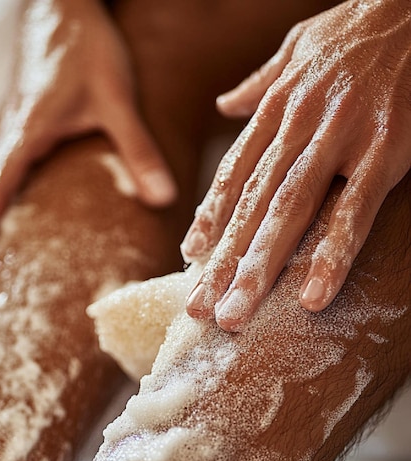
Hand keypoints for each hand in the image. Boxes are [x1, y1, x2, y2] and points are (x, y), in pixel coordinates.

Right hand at [0, 0, 175, 268]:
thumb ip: (138, 150)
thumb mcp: (117, 99)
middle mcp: (11, 137)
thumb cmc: (87, 47)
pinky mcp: (21, 127)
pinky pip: (0, 170)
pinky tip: (1, 212)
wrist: (63, 6)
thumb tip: (163, 199)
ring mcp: (12, 132)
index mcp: (26, 135)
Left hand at [181, 0, 410, 330]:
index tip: (191, 258)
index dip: (209, 219)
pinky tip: (311, 297)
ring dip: (257, 270)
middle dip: (222, 263)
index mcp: (276, 110)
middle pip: (249, 208)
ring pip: (287, 215)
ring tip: (235, 316)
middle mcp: (297, 128)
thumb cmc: (360, 28)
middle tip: (200, 311)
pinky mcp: (384, 148)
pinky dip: (332, 255)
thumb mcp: (297, 47)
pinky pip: (354, 210)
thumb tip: (225, 105)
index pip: (233, 176)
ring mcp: (338, 139)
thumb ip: (260, 84)